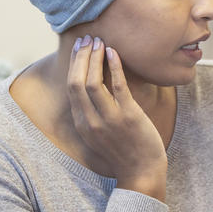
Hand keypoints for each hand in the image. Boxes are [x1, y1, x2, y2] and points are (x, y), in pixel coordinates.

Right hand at [66, 35, 166, 198]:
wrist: (142, 172)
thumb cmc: (124, 152)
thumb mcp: (99, 134)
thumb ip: (92, 114)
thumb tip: (91, 89)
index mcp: (81, 124)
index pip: (70, 88)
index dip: (74, 65)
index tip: (79, 48)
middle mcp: (90, 121)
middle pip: (77, 82)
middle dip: (81, 57)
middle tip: (87, 39)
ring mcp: (109, 119)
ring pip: (93, 82)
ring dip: (94, 58)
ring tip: (100, 42)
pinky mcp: (128, 117)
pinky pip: (117, 86)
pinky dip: (113, 66)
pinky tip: (114, 53)